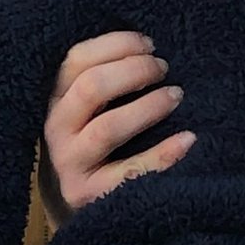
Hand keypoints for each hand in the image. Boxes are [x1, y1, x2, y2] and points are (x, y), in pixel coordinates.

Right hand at [41, 32, 194, 221]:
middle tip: (164, 69)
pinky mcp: (88, 194)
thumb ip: (105, 78)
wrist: (86, 200)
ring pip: (107, 129)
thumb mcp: (91, 107)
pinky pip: (130, 172)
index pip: (77, 60)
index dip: (115, 45)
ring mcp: (70, 163)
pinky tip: (188, 139)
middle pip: (91, 88)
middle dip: (133, 71)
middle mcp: (56, 129)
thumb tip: (149, 46)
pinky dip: (162, 154)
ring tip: (176, 96)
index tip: (149, 44)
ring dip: (147, 108)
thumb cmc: (98, 139)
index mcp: (56, 99)